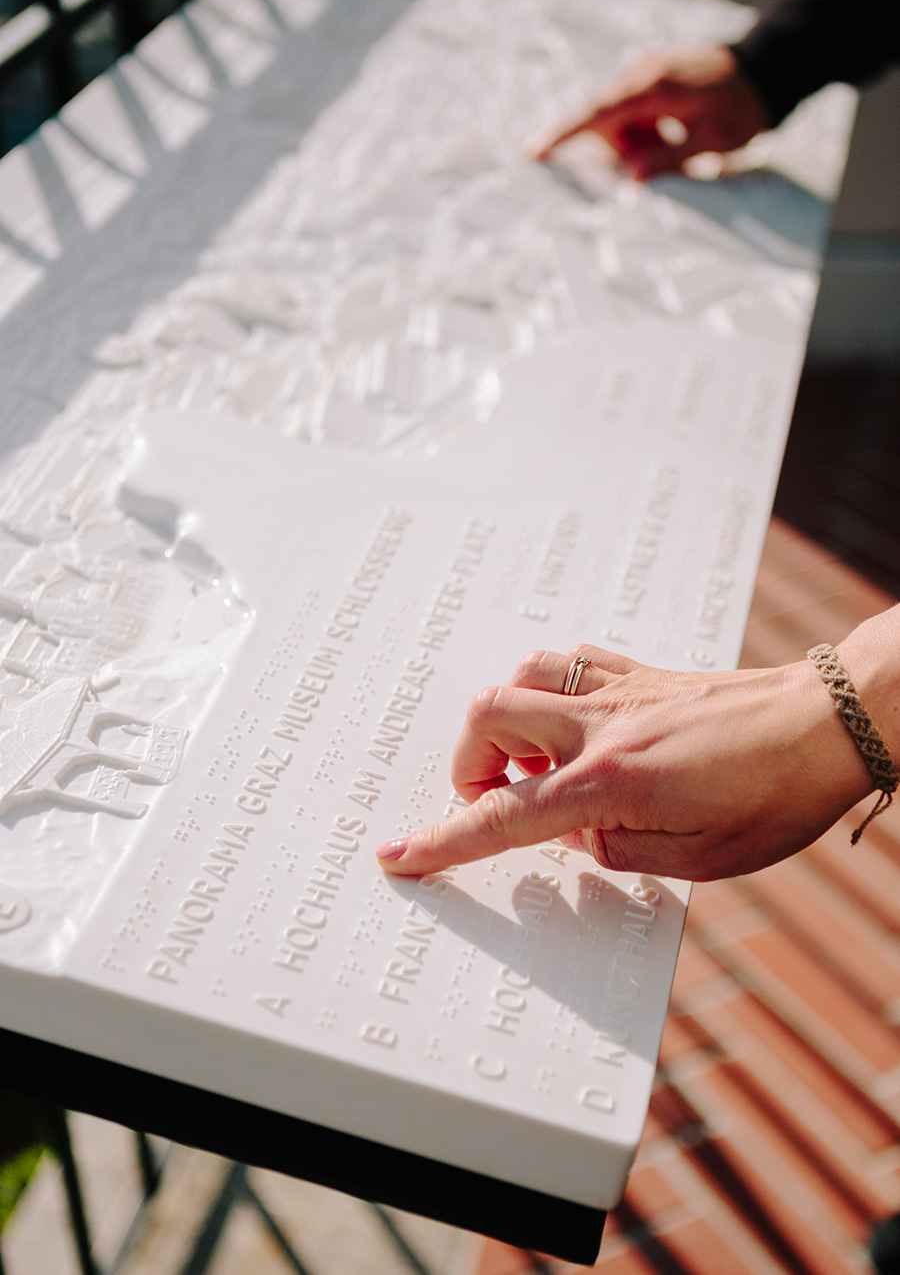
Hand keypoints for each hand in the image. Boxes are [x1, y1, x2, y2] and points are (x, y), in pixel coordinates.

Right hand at [377, 641, 875, 881]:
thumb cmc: (776, 794)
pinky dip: (549, 691)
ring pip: (522, 676)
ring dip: (505, 722)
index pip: (504, 816)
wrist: (828, 725)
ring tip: (532, 764)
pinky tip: (571, 724)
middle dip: (467, 765)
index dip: (445, 841)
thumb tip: (581, 834)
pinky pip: (569, 663)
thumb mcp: (697, 858)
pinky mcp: (641, 673)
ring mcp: (620, 690)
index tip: (403, 855)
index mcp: (610, 780)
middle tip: (494, 802)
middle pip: (489, 718)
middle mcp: (602, 724)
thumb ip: (619, 850)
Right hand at [535, 45, 770, 179]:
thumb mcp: (712, 141)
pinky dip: (647, 131)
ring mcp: (647, 73)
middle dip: (622, 149)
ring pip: (620, 120)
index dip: (563, 135)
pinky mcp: (654, 78)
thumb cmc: (745, 108)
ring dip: (639, 142)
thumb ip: (668, 157)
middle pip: (606, 122)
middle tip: (659, 161)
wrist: (768, 69)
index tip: (533, 152)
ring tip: (679, 143)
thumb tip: (631, 175)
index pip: (596, 114)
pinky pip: (635, 112)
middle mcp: (643, 74)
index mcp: (653, 88)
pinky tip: (677, 133)